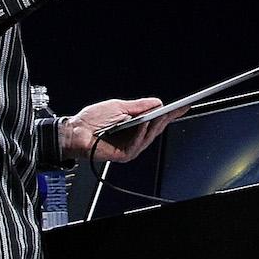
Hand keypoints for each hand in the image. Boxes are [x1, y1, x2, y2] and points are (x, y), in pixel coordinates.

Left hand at [60, 96, 176, 162]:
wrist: (74, 132)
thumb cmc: (92, 120)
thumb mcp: (118, 107)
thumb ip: (138, 106)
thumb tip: (157, 102)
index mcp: (135, 125)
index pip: (157, 119)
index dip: (171, 113)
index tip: (183, 106)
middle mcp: (134, 137)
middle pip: (157, 129)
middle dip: (167, 118)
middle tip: (175, 109)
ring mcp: (130, 147)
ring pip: (149, 137)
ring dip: (155, 125)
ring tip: (161, 114)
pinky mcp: (123, 155)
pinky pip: (137, 144)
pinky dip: (141, 134)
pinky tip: (143, 124)